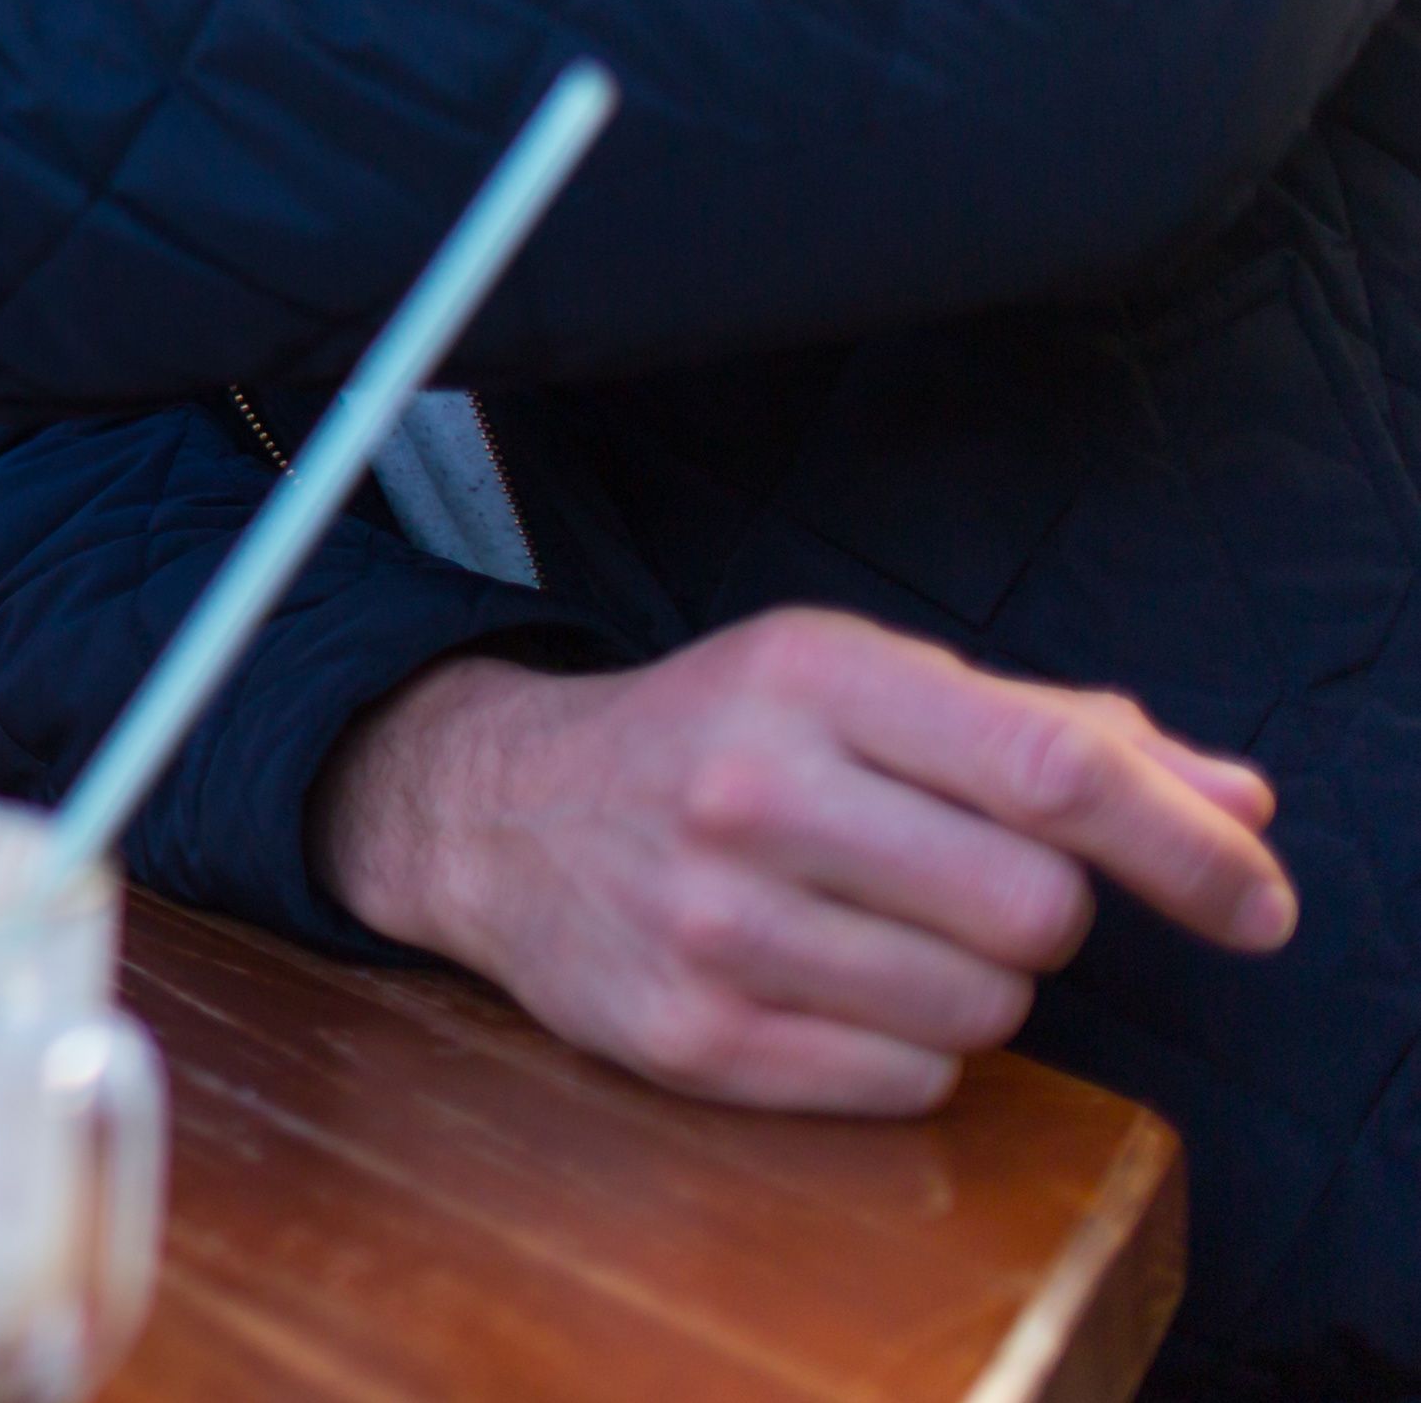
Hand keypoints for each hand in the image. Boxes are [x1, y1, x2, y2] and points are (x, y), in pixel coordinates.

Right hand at [315, 607, 1296, 1112]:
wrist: (493, 811)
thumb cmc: (717, 737)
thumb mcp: (862, 686)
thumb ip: (1055, 733)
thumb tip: (1239, 803)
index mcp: (809, 673)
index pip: (1052, 769)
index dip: (1188, 847)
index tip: (1261, 903)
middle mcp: (751, 790)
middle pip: (1037, 909)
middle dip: (1042, 911)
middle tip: (962, 883)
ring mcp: (710, 922)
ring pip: (985, 1008)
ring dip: (971, 985)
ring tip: (875, 929)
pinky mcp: (688, 1037)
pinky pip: (908, 1080)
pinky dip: (906, 1047)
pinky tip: (828, 986)